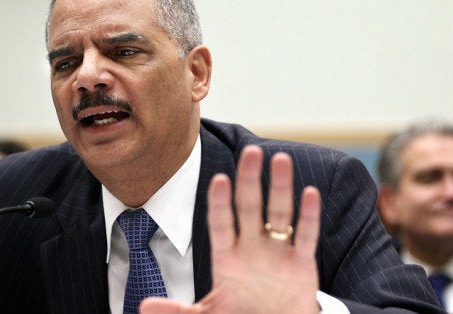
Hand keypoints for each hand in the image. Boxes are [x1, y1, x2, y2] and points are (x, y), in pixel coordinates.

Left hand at [140, 145, 321, 313]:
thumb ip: (178, 311)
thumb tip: (143, 307)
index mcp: (227, 256)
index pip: (221, 222)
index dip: (219, 203)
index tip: (219, 180)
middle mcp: (252, 247)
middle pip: (249, 208)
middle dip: (249, 180)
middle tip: (250, 151)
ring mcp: (278, 253)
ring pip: (279, 213)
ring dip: (280, 187)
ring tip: (280, 159)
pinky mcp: (302, 264)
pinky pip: (306, 237)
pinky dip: (308, 217)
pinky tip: (309, 193)